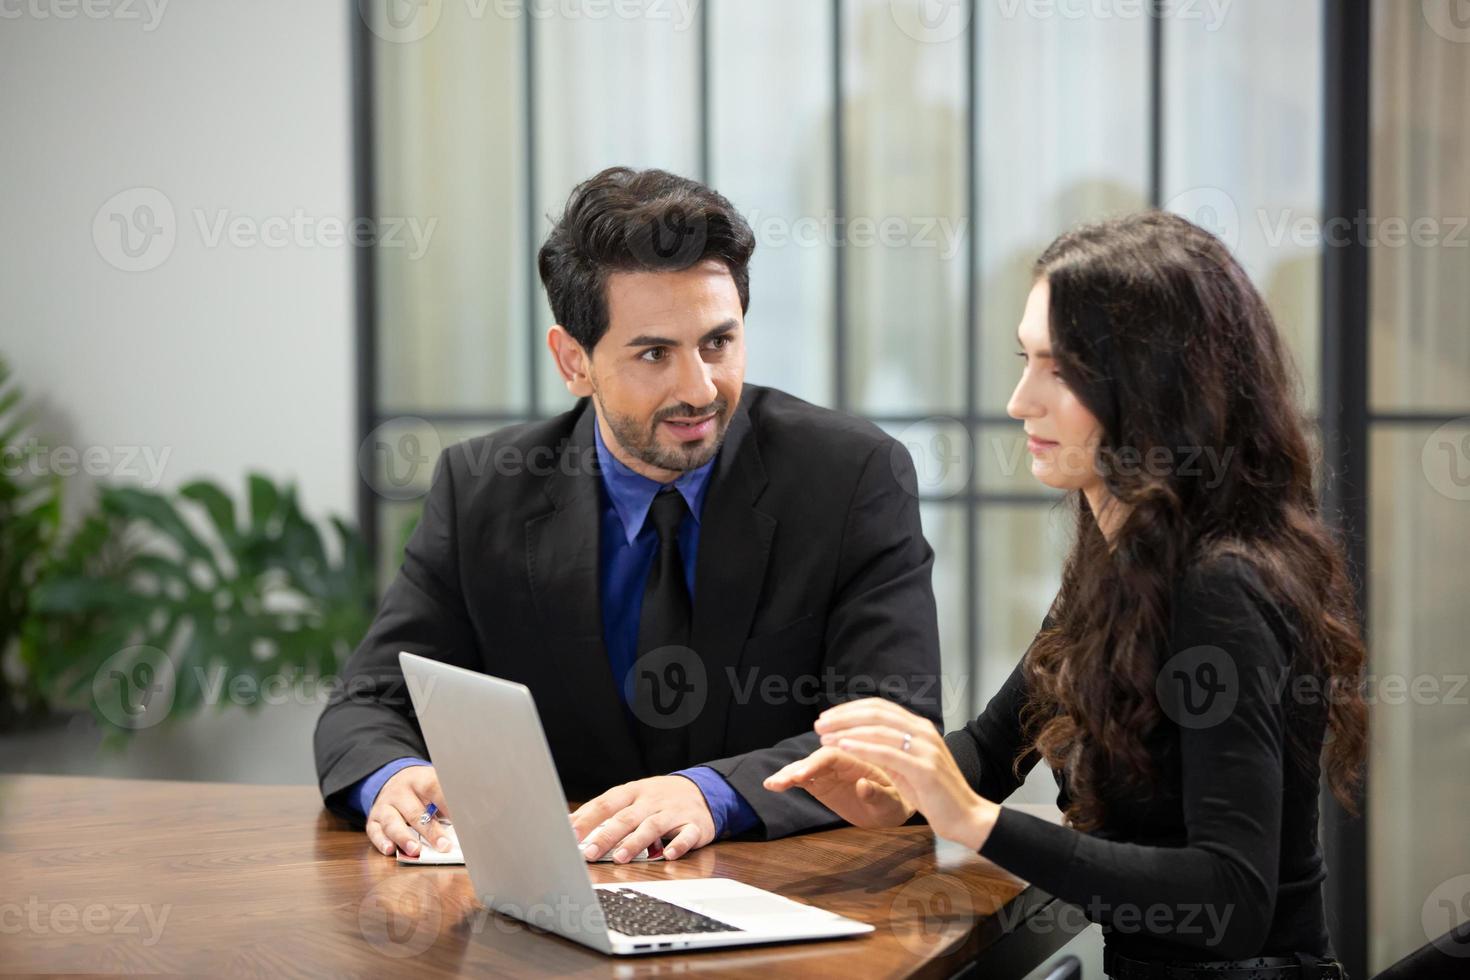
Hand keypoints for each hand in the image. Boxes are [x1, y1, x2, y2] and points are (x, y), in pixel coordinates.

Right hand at [366, 765, 453, 857]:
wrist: (394, 779)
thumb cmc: (422, 789)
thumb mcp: (435, 786)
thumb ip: (446, 802)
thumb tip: (466, 824)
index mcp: (420, 779)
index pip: (433, 788)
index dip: (446, 804)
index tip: (461, 820)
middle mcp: (400, 792)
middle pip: (415, 812)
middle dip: (430, 830)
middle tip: (444, 845)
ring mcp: (384, 805)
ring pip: (392, 822)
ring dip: (404, 838)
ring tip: (415, 850)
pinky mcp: (373, 820)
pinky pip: (374, 832)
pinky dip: (381, 842)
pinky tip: (390, 850)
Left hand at [570, 776, 715, 862]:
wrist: (703, 789)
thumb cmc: (657, 798)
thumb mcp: (632, 797)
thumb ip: (605, 810)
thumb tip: (570, 825)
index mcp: (633, 792)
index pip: (605, 803)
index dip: (586, 818)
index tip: (568, 834)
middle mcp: (652, 800)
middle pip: (626, 817)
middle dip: (606, 835)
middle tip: (588, 852)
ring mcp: (673, 812)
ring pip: (652, 826)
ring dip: (635, 842)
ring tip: (620, 858)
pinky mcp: (694, 825)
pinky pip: (687, 835)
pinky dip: (678, 845)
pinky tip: (668, 856)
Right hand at [763, 746, 915, 828]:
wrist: (895, 806)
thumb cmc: (899, 801)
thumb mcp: (894, 802)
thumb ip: (880, 794)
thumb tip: (863, 785)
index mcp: (860, 757)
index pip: (834, 754)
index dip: (816, 763)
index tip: (802, 775)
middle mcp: (843, 759)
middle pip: (815, 758)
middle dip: (797, 768)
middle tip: (780, 781)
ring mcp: (831, 770)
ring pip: (806, 766)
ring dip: (789, 773)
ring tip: (772, 784)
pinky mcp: (823, 781)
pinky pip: (803, 778)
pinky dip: (788, 779)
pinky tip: (773, 785)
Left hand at [810, 698, 999, 850]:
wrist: (966, 817)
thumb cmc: (935, 794)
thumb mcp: (908, 766)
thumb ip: (889, 749)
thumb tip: (859, 739)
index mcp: (920, 727)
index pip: (881, 707)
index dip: (851, 709)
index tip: (827, 716)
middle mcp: (924, 732)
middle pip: (877, 714)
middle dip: (844, 716)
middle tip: (819, 724)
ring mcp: (925, 749)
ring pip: (879, 730)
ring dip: (847, 730)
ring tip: (824, 736)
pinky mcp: (924, 769)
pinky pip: (887, 753)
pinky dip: (862, 748)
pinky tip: (843, 747)